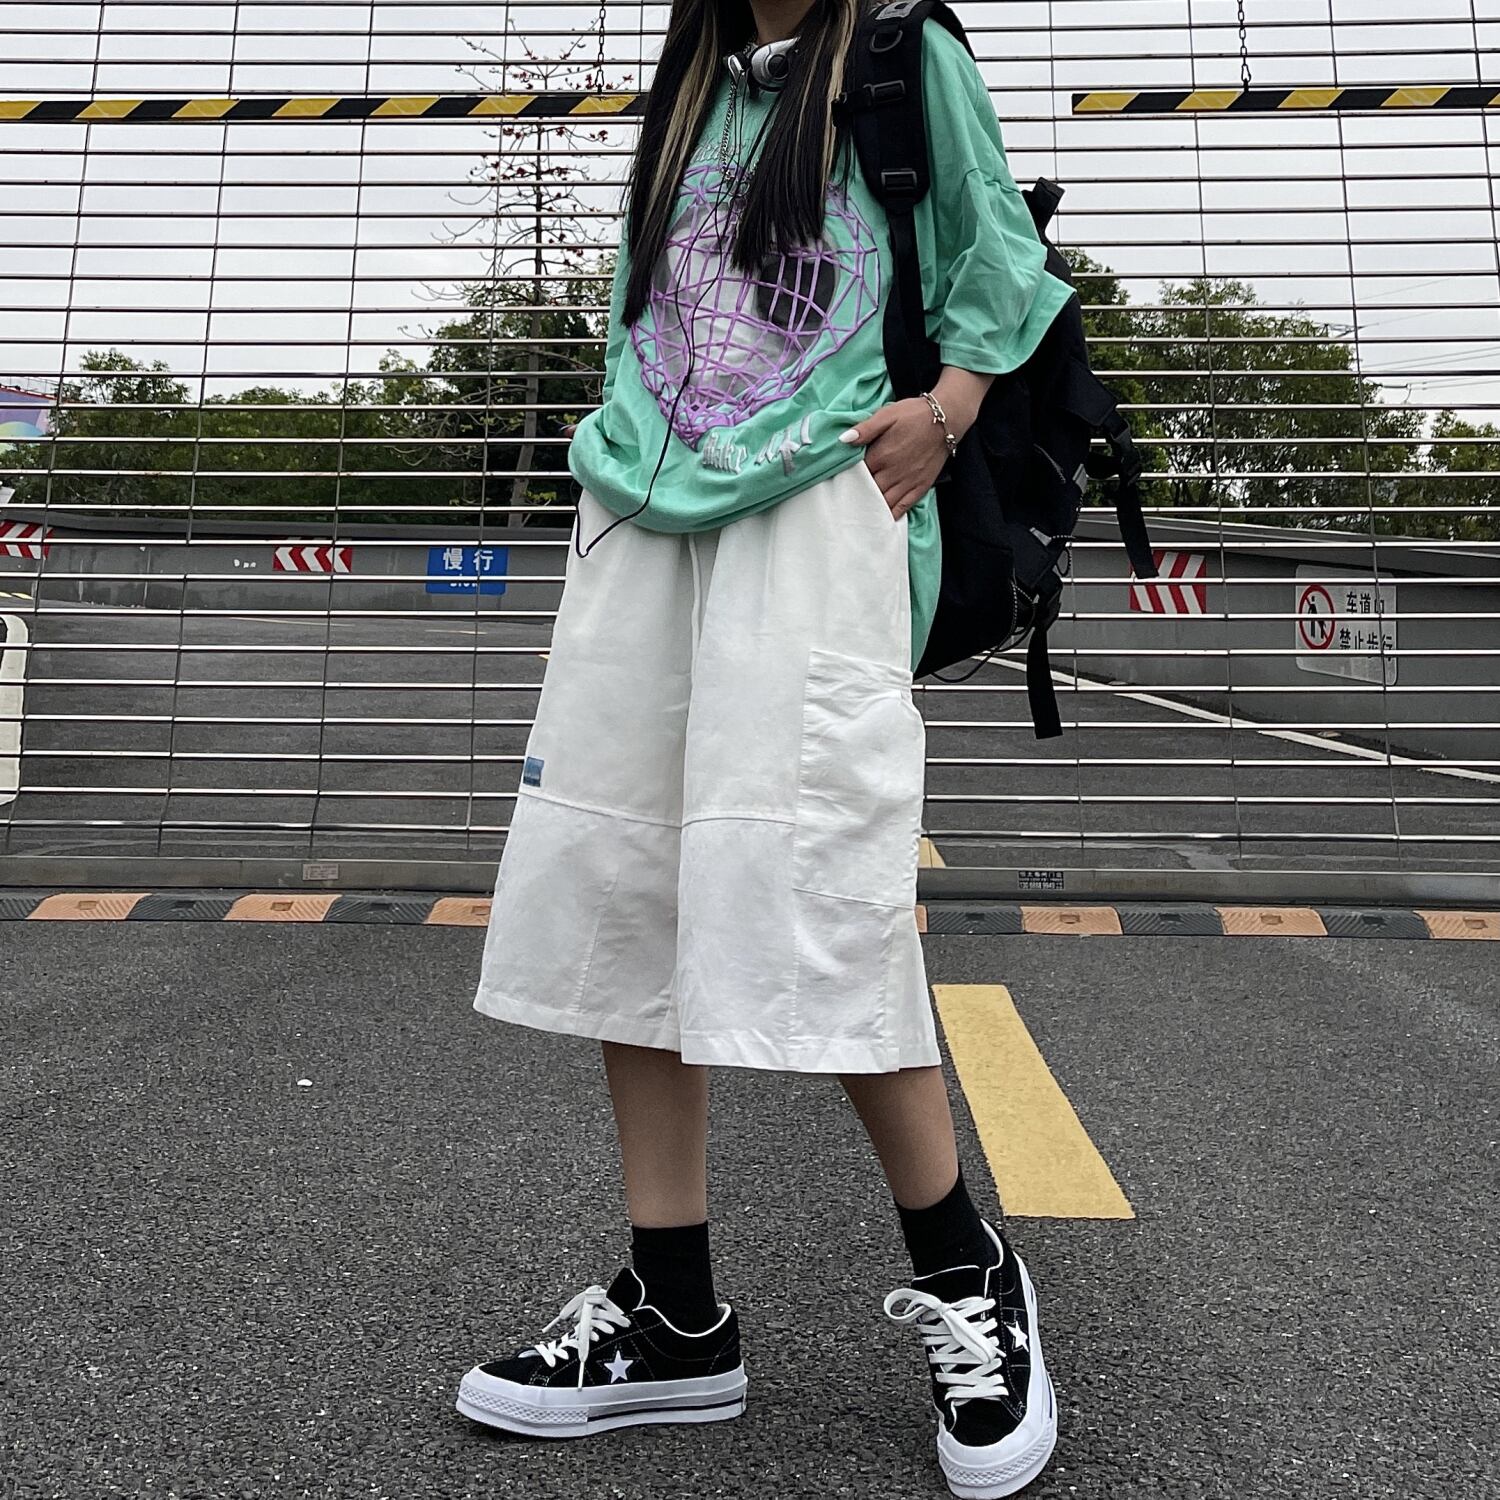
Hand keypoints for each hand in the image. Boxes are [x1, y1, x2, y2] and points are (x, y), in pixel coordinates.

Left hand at [839, 398, 948, 519]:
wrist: (946, 419)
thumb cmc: (913, 415)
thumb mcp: (886, 415)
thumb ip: (865, 429)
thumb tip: (843, 440)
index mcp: (881, 455)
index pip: (856, 474)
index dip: (847, 478)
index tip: (840, 480)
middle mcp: (893, 473)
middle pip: (868, 491)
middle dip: (857, 495)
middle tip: (846, 499)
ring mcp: (908, 482)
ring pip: (883, 503)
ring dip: (871, 508)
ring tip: (860, 513)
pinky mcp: (920, 487)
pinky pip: (903, 507)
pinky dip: (891, 515)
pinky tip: (882, 519)